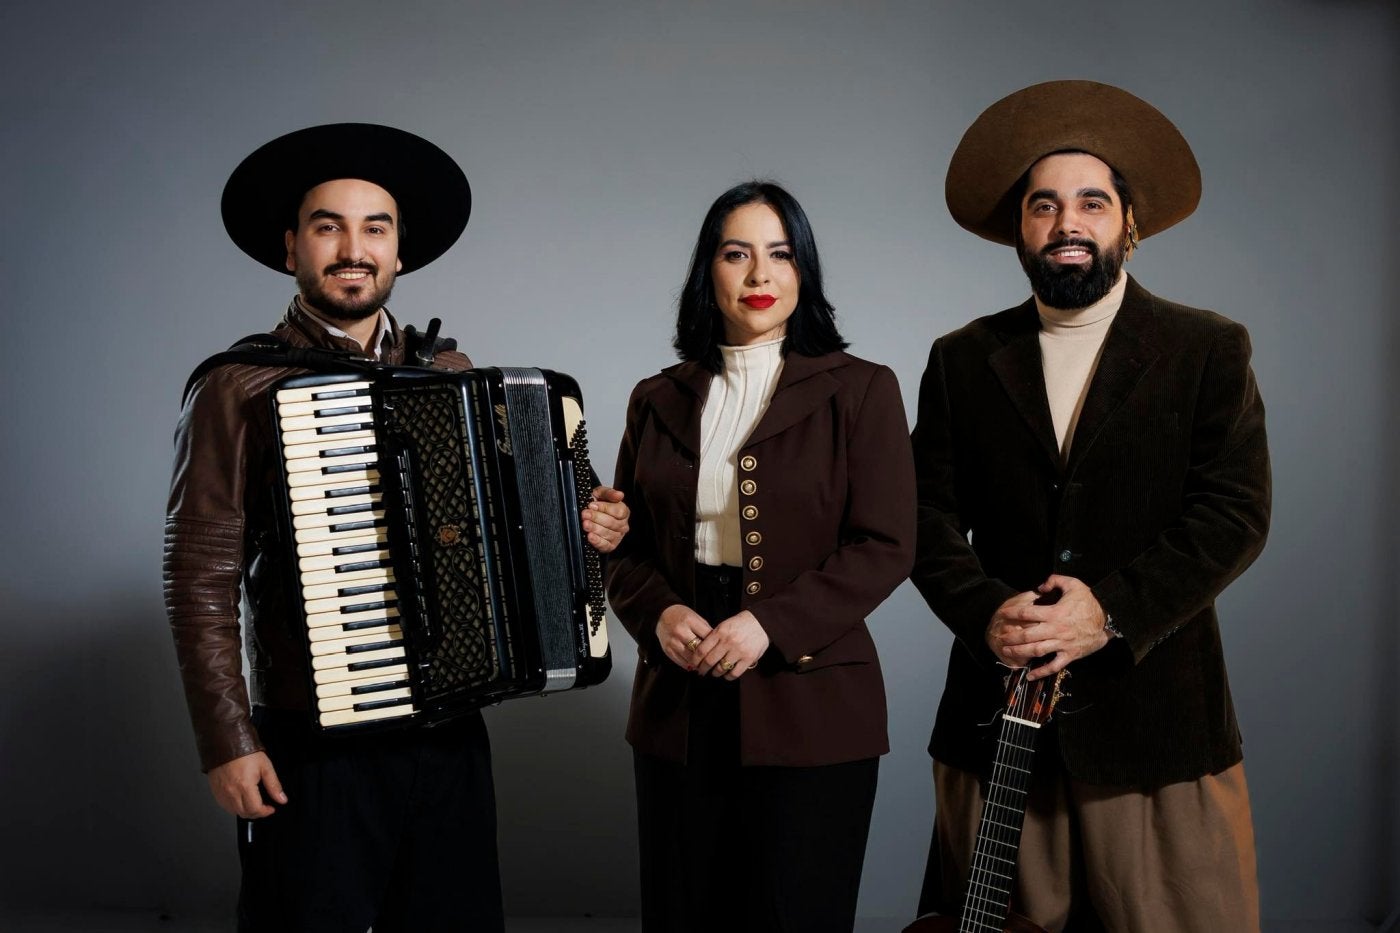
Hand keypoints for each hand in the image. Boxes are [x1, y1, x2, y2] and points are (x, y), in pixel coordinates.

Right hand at [207, 751, 286, 818]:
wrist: (225, 745)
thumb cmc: (244, 753)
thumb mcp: (265, 767)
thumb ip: (274, 785)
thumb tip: (281, 799)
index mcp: (244, 786)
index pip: (255, 809)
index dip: (265, 812)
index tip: (270, 808)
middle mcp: (231, 792)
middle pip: (245, 813)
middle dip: (257, 813)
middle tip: (264, 806)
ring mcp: (222, 793)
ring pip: (235, 812)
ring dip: (246, 811)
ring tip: (253, 803)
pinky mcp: (216, 792)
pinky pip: (225, 806)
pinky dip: (235, 807)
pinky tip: (241, 799)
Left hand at [582, 486, 628, 552]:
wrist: (590, 515)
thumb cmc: (597, 504)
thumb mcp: (601, 494)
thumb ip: (609, 493)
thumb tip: (619, 495)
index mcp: (623, 511)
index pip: (619, 511)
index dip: (604, 508)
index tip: (592, 505)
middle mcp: (622, 525)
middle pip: (612, 523)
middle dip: (596, 518)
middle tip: (585, 514)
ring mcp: (617, 536)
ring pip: (608, 534)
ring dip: (595, 528)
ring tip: (585, 524)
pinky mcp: (610, 546)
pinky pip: (605, 545)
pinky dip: (597, 541)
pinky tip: (590, 536)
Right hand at [656, 603, 712, 669]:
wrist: (662, 616)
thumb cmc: (683, 617)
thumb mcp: (696, 618)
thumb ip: (706, 630)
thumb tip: (717, 645)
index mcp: (689, 621)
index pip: (707, 636)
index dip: (715, 644)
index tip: (720, 649)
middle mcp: (680, 631)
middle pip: (699, 649)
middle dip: (708, 656)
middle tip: (716, 661)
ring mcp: (673, 642)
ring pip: (691, 658)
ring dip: (700, 663)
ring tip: (707, 665)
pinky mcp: (668, 650)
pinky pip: (682, 662)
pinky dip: (690, 666)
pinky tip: (696, 665)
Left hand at [694, 610, 769, 679]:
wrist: (761, 622)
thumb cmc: (741, 624)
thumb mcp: (724, 625)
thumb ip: (714, 637)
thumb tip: (701, 652)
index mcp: (720, 632)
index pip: (701, 649)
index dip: (695, 660)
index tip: (694, 663)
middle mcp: (728, 642)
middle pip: (709, 661)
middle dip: (703, 669)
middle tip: (701, 671)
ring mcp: (738, 651)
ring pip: (721, 668)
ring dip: (715, 673)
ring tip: (715, 673)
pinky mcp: (748, 658)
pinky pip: (734, 673)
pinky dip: (728, 676)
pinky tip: (727, 675)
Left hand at [986, 575, 1108, 680]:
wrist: (1109, 619)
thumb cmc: (1090, 602)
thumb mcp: (1073, 584)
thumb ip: (1055, 580)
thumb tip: (1039, 586)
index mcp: (1054, 613)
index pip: (1027, 613)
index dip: (1012, 613)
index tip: (1002, 614)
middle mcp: (1055, 630)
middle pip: (1027, 635)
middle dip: (1011, 637)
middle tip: (1000, 638)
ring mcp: (1062, 644)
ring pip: (1036, 651)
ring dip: (1020, 652)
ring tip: (1007, 652)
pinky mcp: (1070, 655)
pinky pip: (1053, 666)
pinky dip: (1041, 672)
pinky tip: (1030, 676)